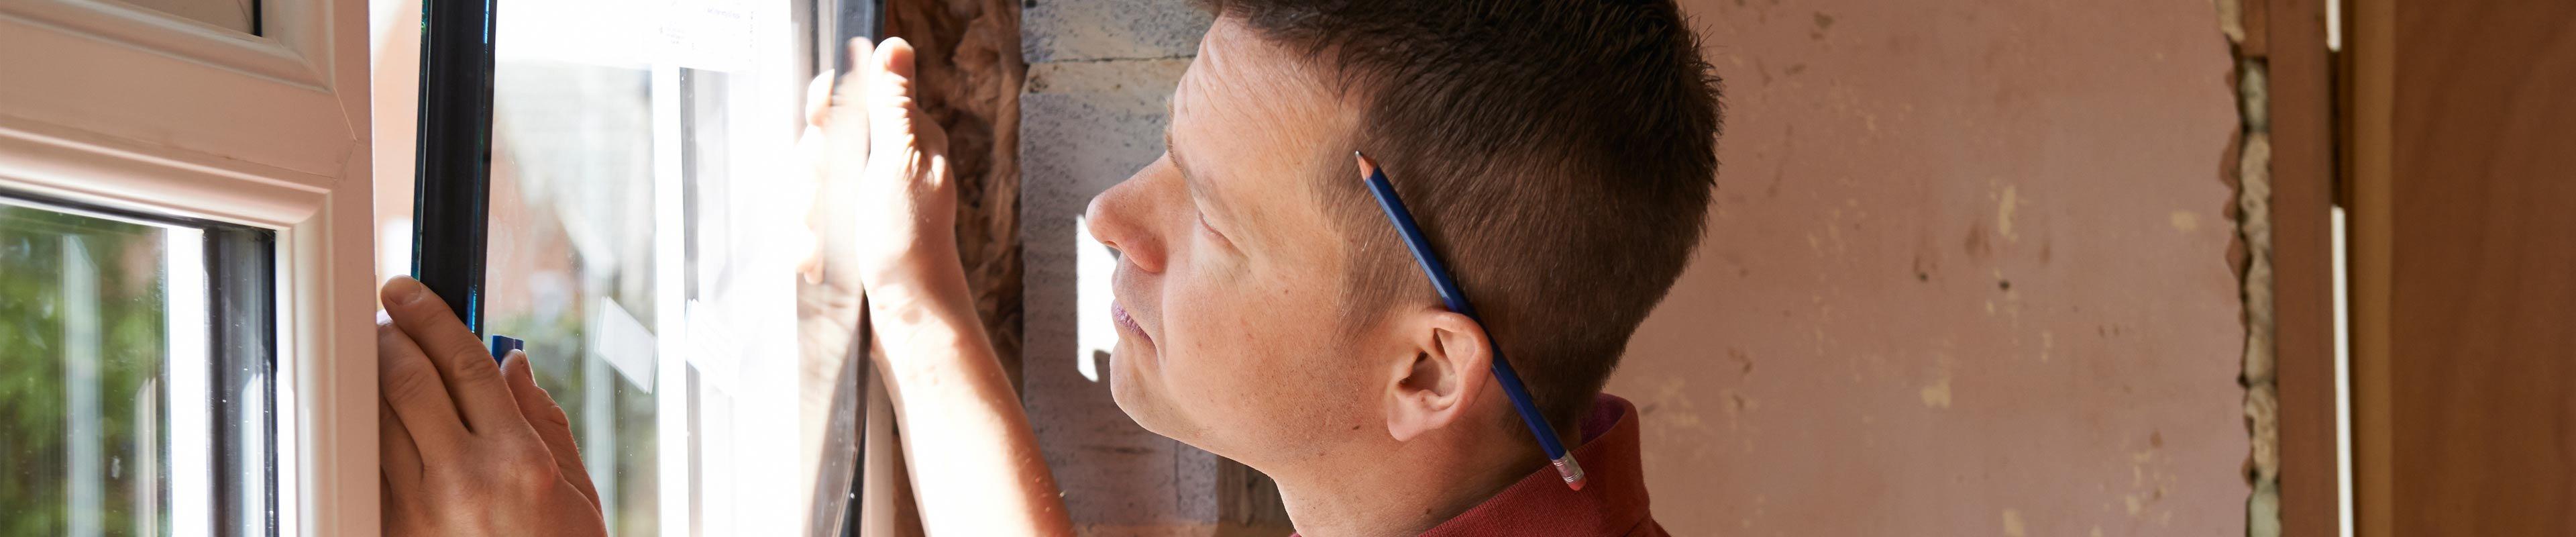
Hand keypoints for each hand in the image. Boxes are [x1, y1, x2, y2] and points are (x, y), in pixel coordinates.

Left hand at [377, 276, 604, 535]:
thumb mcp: (577, 490)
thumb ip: (543, 420)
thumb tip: (511, 362)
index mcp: (518, 460)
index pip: (463, 363)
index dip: (431, 316)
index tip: (407, 291)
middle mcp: (464, 479)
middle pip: (407, 381)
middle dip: (389, 336)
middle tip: (383, 314)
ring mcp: (419, 511)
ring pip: (375, 420)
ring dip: (370, 380)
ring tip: (375, 359)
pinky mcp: (391, 532)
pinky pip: (368, 467)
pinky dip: (367, 432)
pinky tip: (373, 417)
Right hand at [800, 37, 962, 297]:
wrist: (908, 318)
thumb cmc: (910, 244)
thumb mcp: (899, 163)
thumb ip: (891, 104)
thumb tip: (895, 46)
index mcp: (908, 138)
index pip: (853, 98)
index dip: (826, 110)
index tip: (818, 124)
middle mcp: (887, 164)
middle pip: (822, 142)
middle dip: (811, 176)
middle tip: (818, 204)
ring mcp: (866, 200)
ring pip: (809, 184)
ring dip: (806, 217)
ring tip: (817, 246)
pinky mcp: (849, 232)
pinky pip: (810, 221)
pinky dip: (808, 241)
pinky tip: (814, 262)